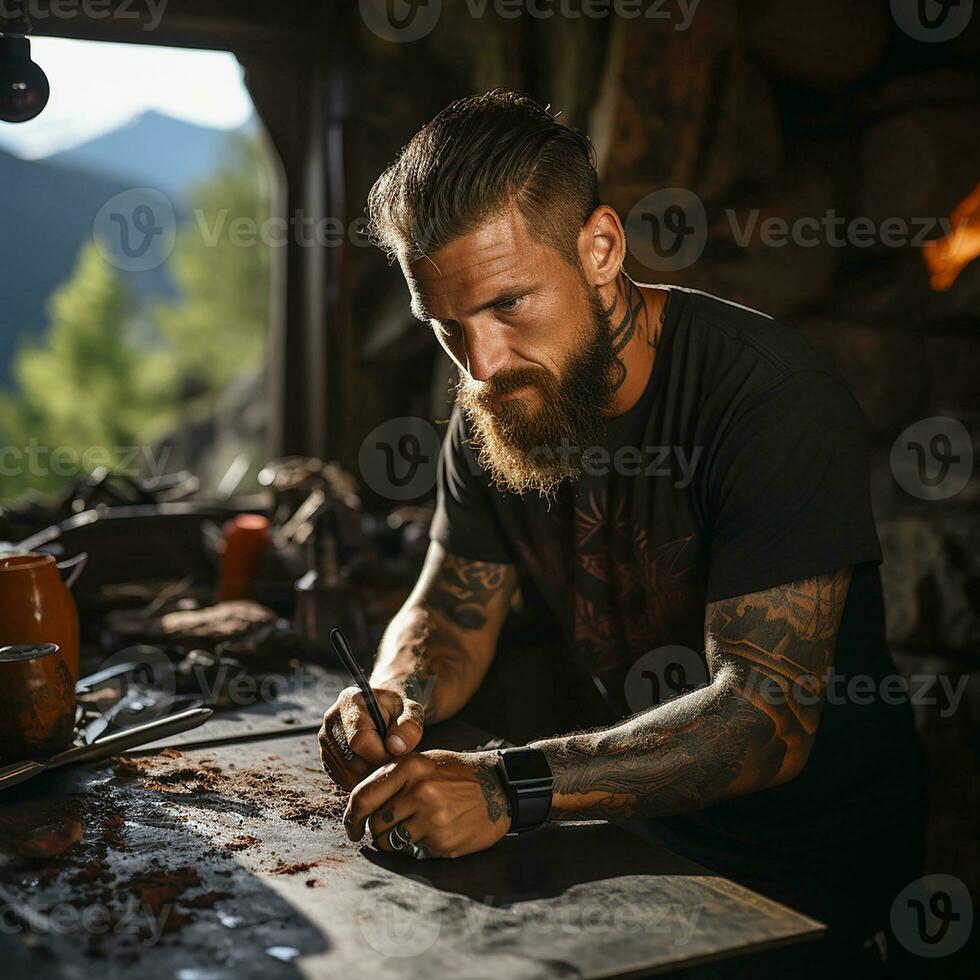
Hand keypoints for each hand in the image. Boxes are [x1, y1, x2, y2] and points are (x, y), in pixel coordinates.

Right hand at [318, 686, 423, 790]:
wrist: (387, 709)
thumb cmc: (401, 709)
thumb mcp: (413, 710)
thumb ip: (410, 725)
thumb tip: (396, 747)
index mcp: (350, 701)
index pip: (360, 741)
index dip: (382, 754)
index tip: (398, 753)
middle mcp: (331, 720)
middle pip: (353, 762)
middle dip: (378, 766)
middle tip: (394, 758)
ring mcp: (325, 740)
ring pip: (348, 774)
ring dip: (371, 774)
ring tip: (385, 759)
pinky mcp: (326, 757)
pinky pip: (343, 779)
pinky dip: (361, 778)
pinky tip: (374, 764)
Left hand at [344, 750, 510, 858]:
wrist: (499, 787)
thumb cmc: (456, 774)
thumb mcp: (424, 762)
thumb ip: (393, 777)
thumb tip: (360, 804)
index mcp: (410, 767)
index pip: (363, 797)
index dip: (351, 817)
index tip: (352, 827)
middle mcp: (418, 792)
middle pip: (375, 824)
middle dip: (378, 829)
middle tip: (393, 826)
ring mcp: (431, 819)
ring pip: (391, 842)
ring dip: (396, 840)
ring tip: (414, 828)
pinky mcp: (442, 842)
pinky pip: (413, 852)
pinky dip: (417, 847)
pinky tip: (434, 833)